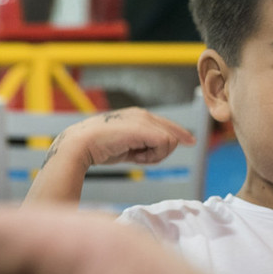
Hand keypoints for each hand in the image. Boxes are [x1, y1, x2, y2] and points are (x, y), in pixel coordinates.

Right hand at [56, 107, 194, 167]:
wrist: (81, 144)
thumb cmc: (98, 148)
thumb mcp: (125, 146)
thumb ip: (141, 146)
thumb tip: (155, 152)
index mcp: (137, 116)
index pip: (166, 125)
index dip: (179, 134)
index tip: (191, 141)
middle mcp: (142, 114)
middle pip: (172, 133)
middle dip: (162, 152)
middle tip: (139, 158)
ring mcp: (143, 119)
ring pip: (170, 141)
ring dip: (154, 156)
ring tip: (134, 156)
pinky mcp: (144, 128)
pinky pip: (164, 145)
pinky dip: (152, 156)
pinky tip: (135, 156)